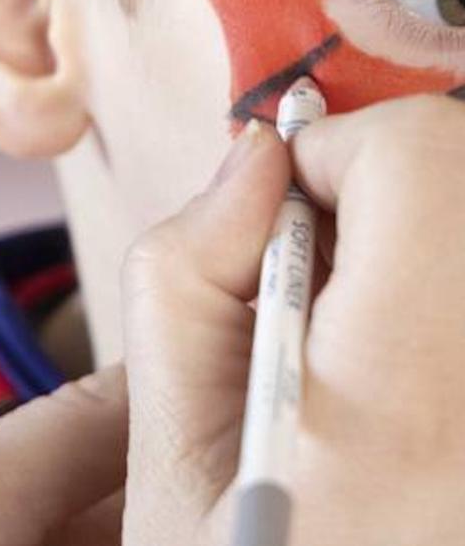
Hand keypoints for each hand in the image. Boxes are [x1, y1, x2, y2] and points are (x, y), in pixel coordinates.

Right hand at [122, 95, 464, 544]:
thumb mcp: (171, 455)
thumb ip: (186, 275)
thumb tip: (252, 164)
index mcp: (414, 401)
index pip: (421, 153)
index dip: (331, 159)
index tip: (285, 229)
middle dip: (387, 192)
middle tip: (329, 285)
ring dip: (426, 247)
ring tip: (370, 343)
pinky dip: (448, 300)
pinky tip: (411, 382)